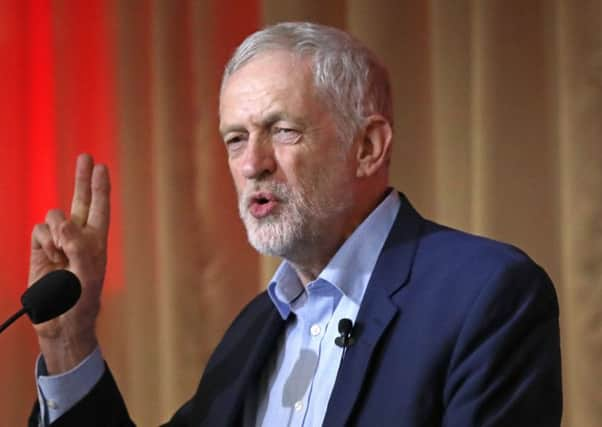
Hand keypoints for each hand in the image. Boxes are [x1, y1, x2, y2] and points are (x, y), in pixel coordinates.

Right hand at [29, 154, 109, 373]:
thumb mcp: (88, 270)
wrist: (61, 321)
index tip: (101, 166)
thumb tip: (60, 222)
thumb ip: (77, 243)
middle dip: (81, 179)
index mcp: (96, 240)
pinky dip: (45, 242)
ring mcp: (57, 243)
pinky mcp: (39, 251)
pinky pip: (39, 232)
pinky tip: (50, 257)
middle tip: (86, 156)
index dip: (99, 187)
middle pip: (80, 201)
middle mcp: (78, 237)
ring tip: (62, 256)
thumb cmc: (83, 298)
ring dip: (58, 232)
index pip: (99, 207)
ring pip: (54, 218)